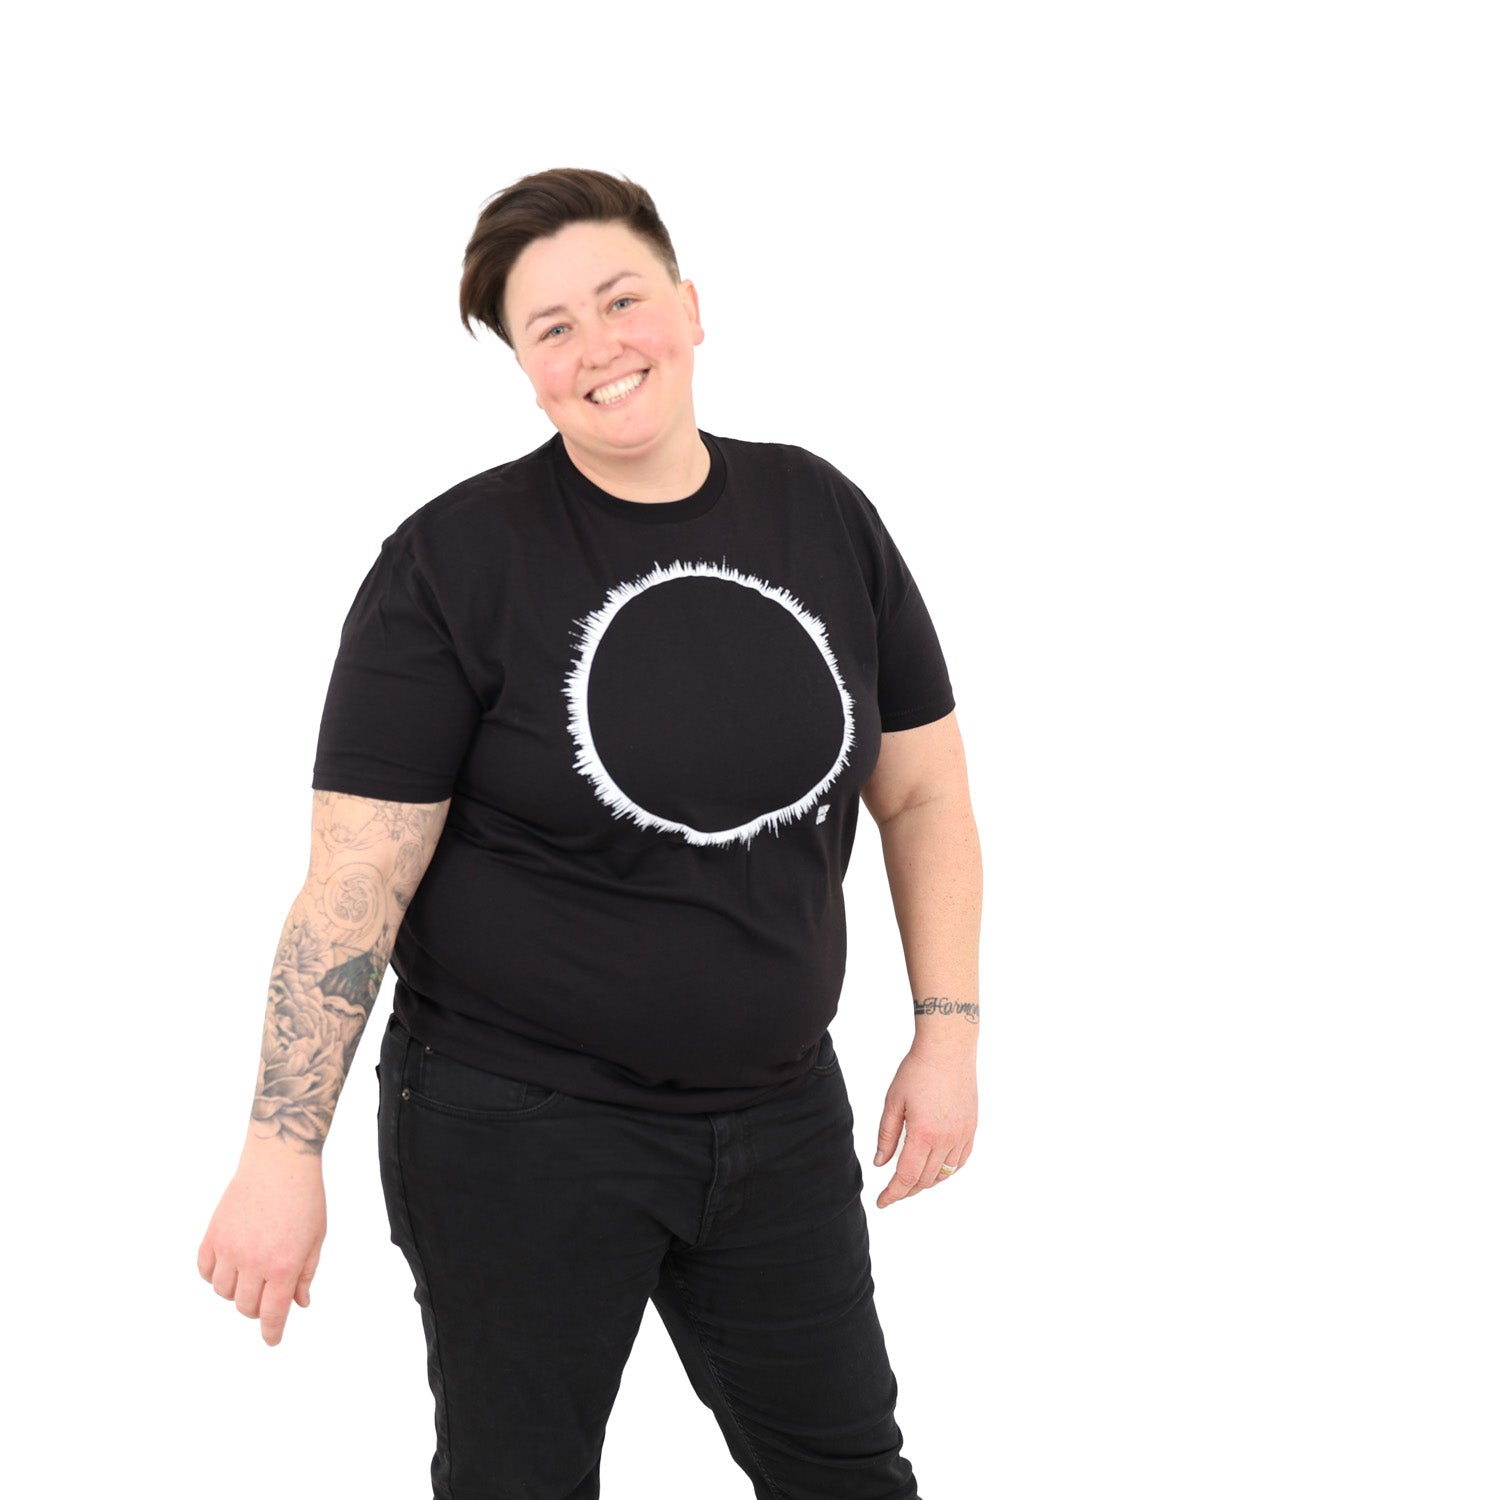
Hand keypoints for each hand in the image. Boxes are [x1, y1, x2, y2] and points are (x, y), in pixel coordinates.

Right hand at [198, 1140, 326, 1345]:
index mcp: (283, 1265)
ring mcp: (230, 1248)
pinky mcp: (213, 1235)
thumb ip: (305, 1274)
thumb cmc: (305, 1197)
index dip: (271, 1332)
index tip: (272, 1340)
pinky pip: (205, 1270)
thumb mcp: (316, 1237)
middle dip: (257, 1308)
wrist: (279, 1162)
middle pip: (246, 1307)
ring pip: (223, 1292)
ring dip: (236, 1291)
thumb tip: (298, 1304)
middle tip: (267, 1294)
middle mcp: (253, 1261)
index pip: (272, 1314)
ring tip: (251, 1273)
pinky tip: (229, 1265)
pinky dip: (214, 1275)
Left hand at [872, 1044, 977, 1208]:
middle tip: (892, 1192)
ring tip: (911, 1182)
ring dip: (926, 1182)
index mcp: (923, 1134)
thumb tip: (881, 1163)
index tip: (882, 1202)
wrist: (947, 1050)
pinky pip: (960, 1161)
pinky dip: (947, 1170)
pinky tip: (936, 1169)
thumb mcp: (893, 1102)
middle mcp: (946, 1139)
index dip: (893, 1194)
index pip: (906, 1176)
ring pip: (944, 1173)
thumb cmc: (917, 1071)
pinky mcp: (971, 1128)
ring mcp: (962, 1135)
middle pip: (925, 1179)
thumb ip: (887, 1136)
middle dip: (907, 1190)